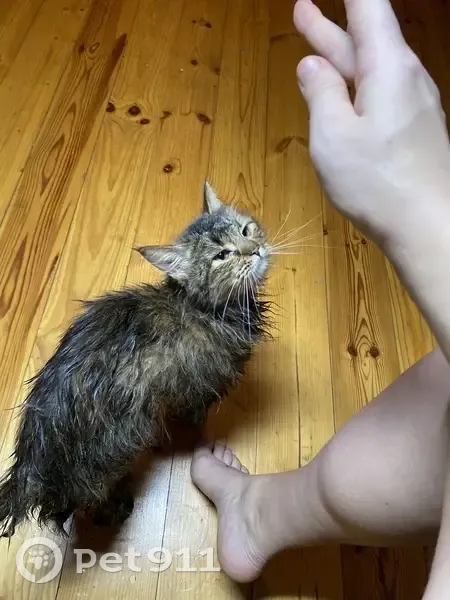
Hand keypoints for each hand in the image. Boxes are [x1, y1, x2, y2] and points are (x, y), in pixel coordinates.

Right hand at [294, 0, 449, 244]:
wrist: (427, 226)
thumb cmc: (376, 182)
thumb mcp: (333, 135)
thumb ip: (320, 93)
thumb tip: (311, 65)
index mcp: (388, 68)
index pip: (368, 7)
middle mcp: (406, 78)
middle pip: (366, 40)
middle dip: (329, 27)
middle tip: (300, 9)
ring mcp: (414, 105)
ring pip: (371, 70)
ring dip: (341, 56)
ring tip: (313, 45)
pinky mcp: (414, 129)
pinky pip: (379, 95)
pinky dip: (354, 86)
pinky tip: (341, 94)